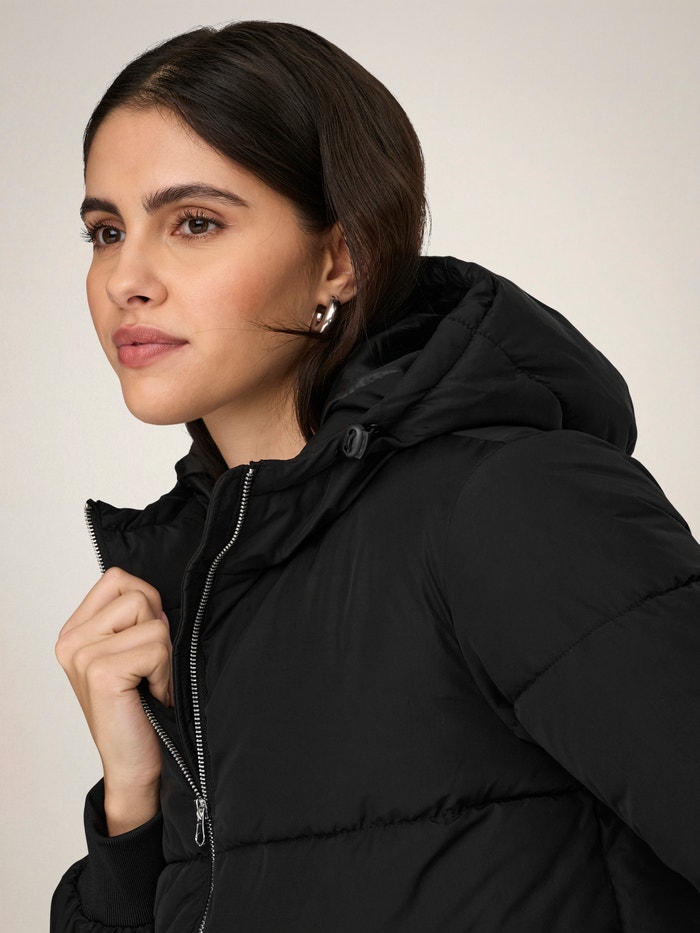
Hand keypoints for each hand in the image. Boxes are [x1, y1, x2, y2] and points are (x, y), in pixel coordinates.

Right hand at [56, 567, 171, 834]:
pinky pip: (157, 646)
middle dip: (157, 629)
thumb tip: (160, 597)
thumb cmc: (144, 707)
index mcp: (76, 630)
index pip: (119, 579)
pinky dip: (165, 673)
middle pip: (138, 594)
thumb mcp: (135, 650)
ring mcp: (82, 655)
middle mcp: (72, 640)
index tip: (143, 645)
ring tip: (150, 683)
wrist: (136, 766)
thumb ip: (137, 616)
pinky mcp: (101, 673)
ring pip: (153, 621)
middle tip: (149, 669)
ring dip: (164, 655)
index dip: (146, 605)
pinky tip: (152, 695)